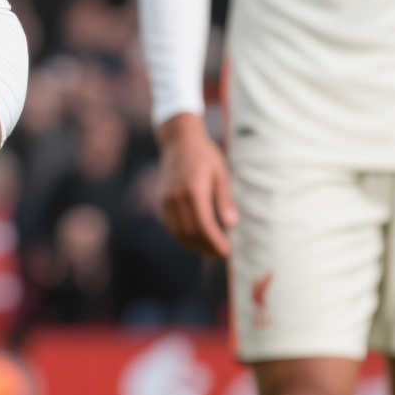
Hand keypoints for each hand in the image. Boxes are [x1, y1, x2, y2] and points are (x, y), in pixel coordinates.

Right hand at [155, 112, 234, 257]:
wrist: (179, 141)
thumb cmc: (204, 155)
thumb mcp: (221, 174)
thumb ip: (225, 200)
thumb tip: (231, 224)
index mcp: (194, 190)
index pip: (204, 226)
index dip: (215, 242)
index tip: (228, 251)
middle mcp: (177, 198)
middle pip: (191, 233)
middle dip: (207, 248)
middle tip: (222, 254)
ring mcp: (167, 200)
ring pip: (179, 232)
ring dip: (195, 246)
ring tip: (210, 251)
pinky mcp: (163, 201)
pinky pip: (172, 226)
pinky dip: (184, 237)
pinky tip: (196, 239)